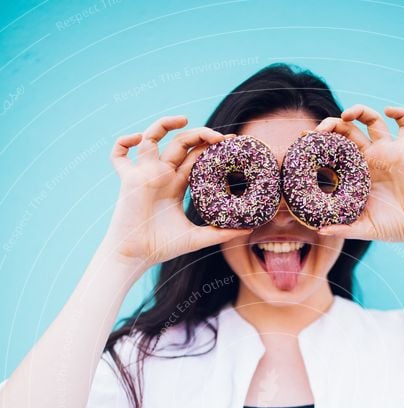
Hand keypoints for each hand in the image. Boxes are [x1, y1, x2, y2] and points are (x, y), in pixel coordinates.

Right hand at [104, 115, 250, 268]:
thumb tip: (248, 230)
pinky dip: (124, 141)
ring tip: (185, 120)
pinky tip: (138, 137)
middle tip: (221, 138)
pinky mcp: (128, 178)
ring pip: (152, 137)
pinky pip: (119, 154)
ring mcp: (145, 174)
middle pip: (181, 143)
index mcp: (177, 184)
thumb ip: (220, 233)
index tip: (232, 143)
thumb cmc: (162, 247)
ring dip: (166, 123)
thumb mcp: (196, 239)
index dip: (212, 148)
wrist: (136, 256)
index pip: (196, 158)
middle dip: (200, 135)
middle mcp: (161, 174)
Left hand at [314, 105, 403, 245]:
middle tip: (320, 131)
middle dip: (332, 125)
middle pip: (348, 131)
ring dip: (359, 111)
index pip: (333, 151)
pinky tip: (389, 110)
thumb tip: (319, 231)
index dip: (319, 143)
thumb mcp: (364, 228)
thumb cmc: (394, 228)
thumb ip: (342, 228)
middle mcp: (370, 158)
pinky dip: (399, 113)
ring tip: (346, 114)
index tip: (304, 140)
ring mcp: (388, 151)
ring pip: (372, 120)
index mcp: (356, 173)